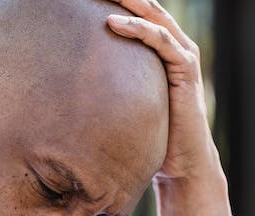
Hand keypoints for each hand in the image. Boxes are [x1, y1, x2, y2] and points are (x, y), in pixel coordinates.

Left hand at [106, 1, 233, 215]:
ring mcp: (182, 54)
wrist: (182, 161)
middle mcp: (175, 45)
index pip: (138, 11)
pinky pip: (161, 39)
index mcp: (162, 47)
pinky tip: (112, 22)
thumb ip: (111, 84)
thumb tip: (69, 84)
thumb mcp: (129, 101)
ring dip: (127, 0)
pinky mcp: (185, 69)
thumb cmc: (153, 134)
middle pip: (146, 5)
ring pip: (154, 15)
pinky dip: (138, 28)